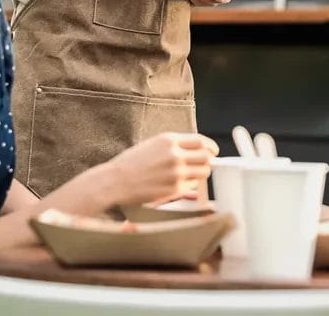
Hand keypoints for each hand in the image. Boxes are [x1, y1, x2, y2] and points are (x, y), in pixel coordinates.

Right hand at [103, 132, 218, 206]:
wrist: (115, 181)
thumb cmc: (132, 163)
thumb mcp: (153, 145)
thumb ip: (175, 145)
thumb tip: (198, 150)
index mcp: (169, 140)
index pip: (201, 141)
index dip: (211, 147)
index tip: (213, 151)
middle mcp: (174, 154)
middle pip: (206, 157)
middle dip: (208, 161)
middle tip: (204, 165)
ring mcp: (175, 172)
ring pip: (203, 172)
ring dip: (201, 174)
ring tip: (191, 175)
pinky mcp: (174, 188)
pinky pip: (192, 186)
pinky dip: (190, 185)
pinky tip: (179, 184)